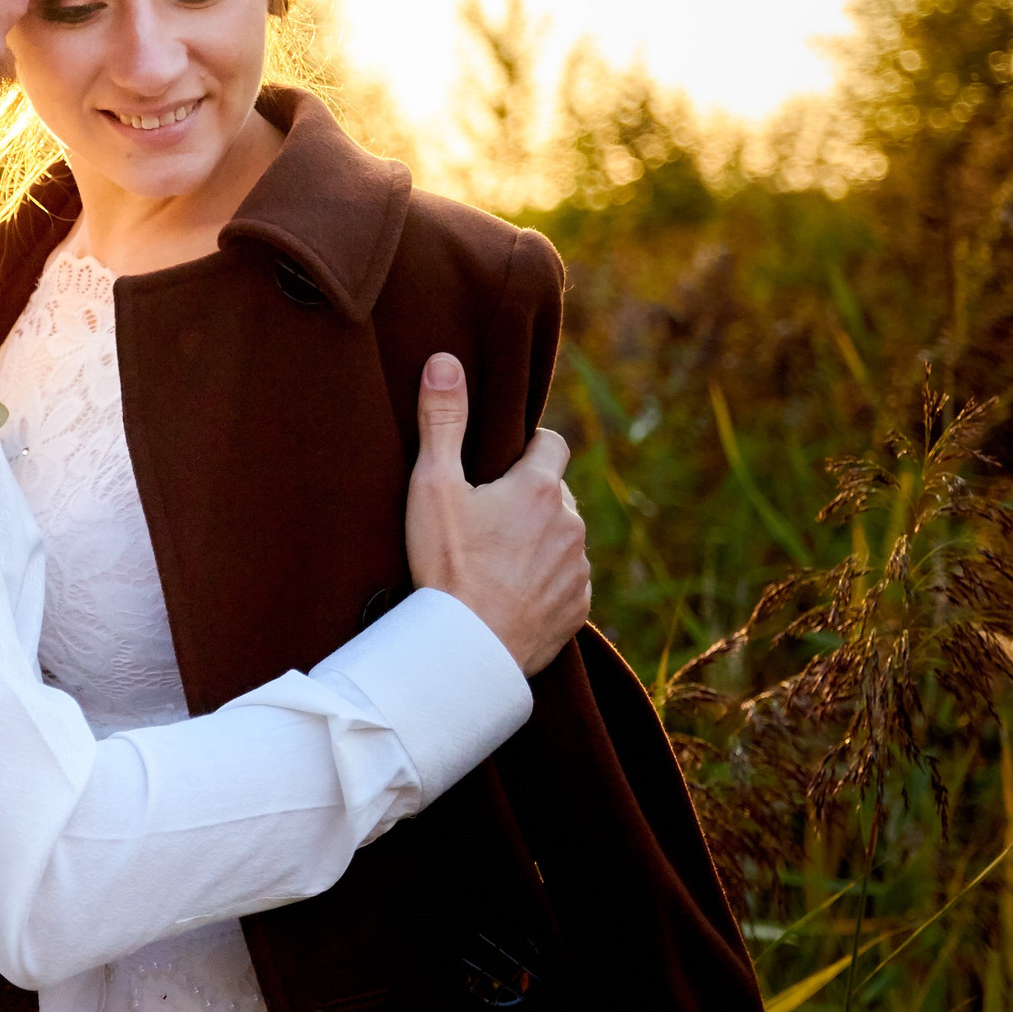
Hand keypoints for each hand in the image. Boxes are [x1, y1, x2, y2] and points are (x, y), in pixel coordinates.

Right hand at [404, 352, 590, 675]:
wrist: (466, 650)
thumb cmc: (446, 565)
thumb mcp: (433, 486)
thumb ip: (442, 420)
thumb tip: (445, 361)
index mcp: (540, 487)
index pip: (552, 443)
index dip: (527, 448)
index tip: (498, 465)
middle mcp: (571, 524)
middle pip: (556, 494)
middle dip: (528, 499)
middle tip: (484, 520)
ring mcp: (579, 569)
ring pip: (562, 539)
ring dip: (538, 543)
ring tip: (493, 562)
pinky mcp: (579, 610)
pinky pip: (566, 583)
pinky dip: (544, 583)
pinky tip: (508, 595)